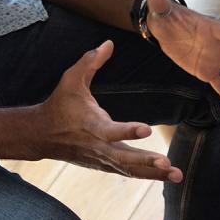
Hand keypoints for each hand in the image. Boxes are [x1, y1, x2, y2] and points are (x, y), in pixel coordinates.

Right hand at [35, 41, 182, 181]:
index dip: (128, 131)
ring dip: (153, 174)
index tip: (147, 129)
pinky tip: (167, 176)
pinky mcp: (105, 165)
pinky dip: (147, 175)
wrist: (41, 135)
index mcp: (91, 126)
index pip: (111, 131)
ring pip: (129, 169)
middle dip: (146, 162)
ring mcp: (102, 159)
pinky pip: (128, 172)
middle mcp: (98, 146)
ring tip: (177, 175)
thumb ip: (90, 61)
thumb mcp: (71, 79)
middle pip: (124, 158)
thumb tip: (109, 42)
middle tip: (167, 163)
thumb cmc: (60, 104)